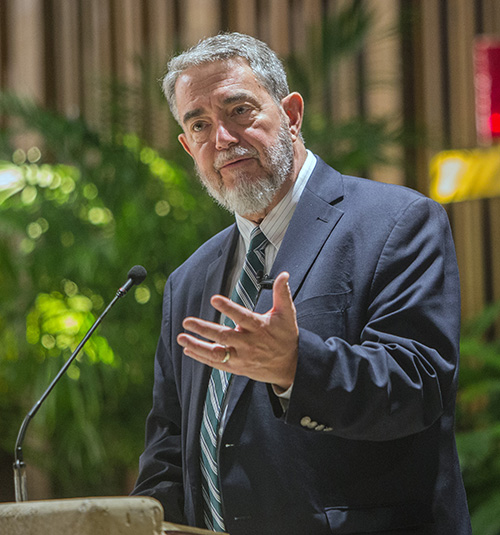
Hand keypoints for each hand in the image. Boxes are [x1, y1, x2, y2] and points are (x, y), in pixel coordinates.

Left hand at [177, 271, 297, 390]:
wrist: (290, 366)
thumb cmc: (286, 336)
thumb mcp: (287, 314)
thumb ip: (282, 293)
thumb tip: (284, 274)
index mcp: (259, 327)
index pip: (242, 316)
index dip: (228, 308)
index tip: (214, 299)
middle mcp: (248, 343)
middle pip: (223, 336)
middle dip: (204, 329)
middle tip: (187, 321)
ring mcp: (241, 357)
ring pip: (216, 353)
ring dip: (198, 346)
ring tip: (182, 338)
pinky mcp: (237, 368)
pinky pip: (216, 364)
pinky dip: (201, 358)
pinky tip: (188, 350)